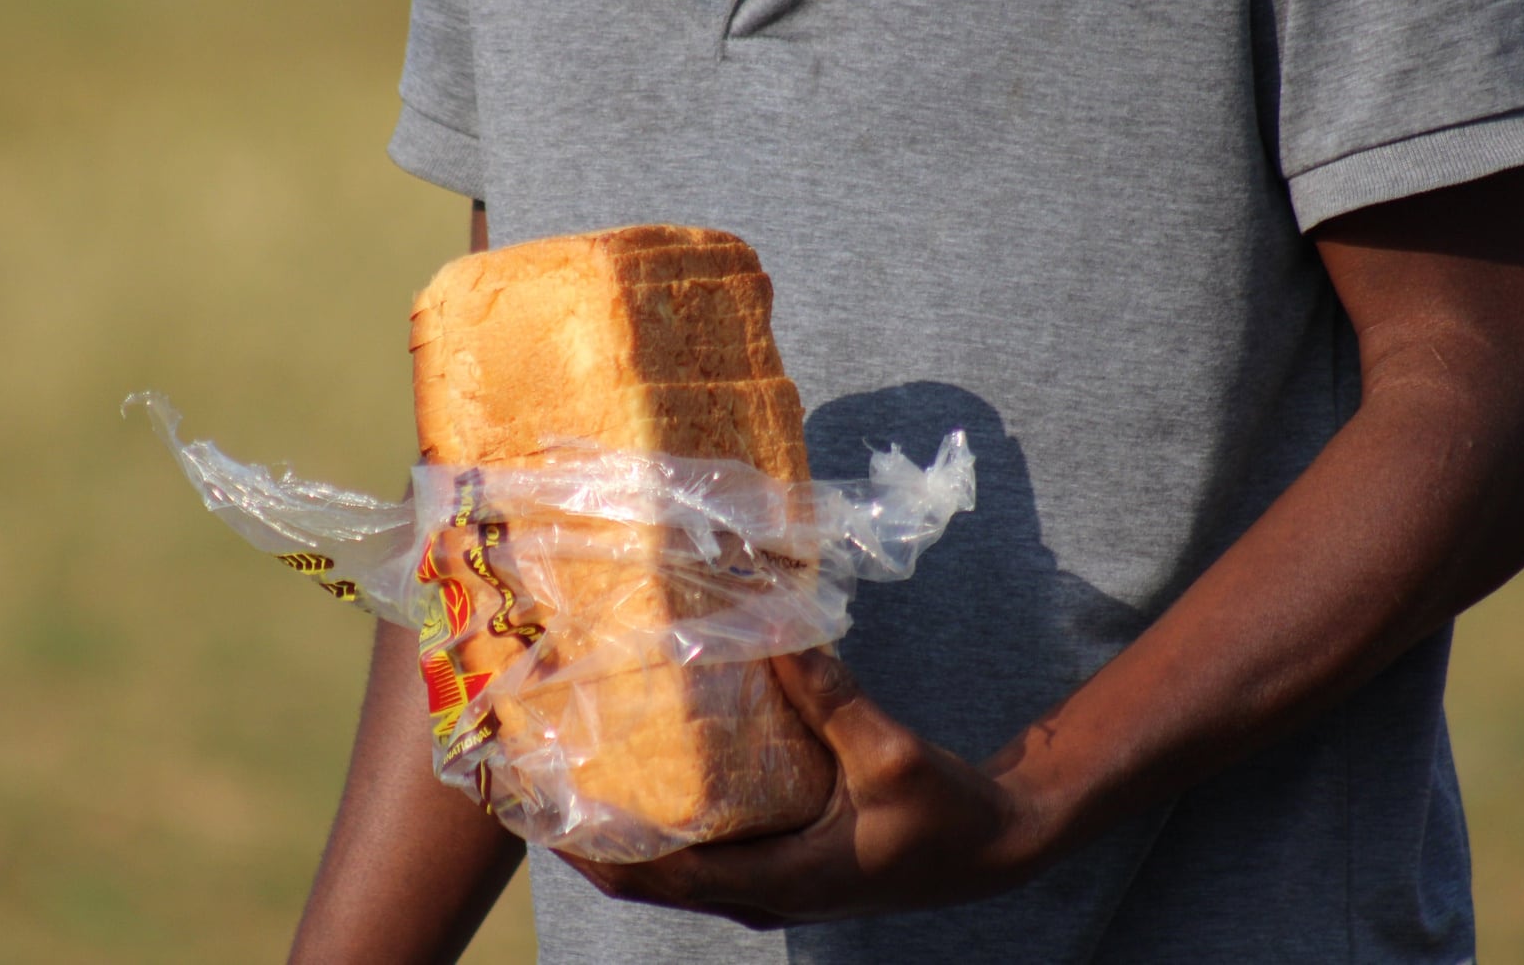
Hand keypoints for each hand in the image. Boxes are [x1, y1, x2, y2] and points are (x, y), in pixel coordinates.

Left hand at [558, 649, 1051, 927]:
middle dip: (583, 837)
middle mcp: (757, 894)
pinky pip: (699, 852)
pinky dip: (660, 821)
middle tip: (532, 776)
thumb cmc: (941, 811)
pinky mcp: (777, 865)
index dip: (589, 846)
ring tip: (570, 770)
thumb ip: (831, 696)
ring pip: (666, 872)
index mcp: (775, 882)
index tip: (538, 803)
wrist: (991, 845)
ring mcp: (764, 886)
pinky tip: (644, 771)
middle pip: (643, 881)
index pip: (656, 878)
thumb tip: (772, 628)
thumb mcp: (889, 750)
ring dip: (617, 831)